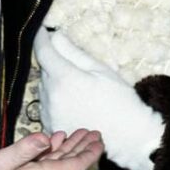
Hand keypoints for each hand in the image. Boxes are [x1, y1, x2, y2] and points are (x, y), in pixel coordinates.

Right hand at [0, 129, 102, 169]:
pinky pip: (49, 165)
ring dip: (72, 148)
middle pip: (72, 164)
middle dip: (84, 148)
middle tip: (95, 134)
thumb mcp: (1, 161)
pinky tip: (57, 141)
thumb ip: (24, 149)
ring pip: (61, 163)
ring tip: (82, 134)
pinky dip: (56, 151)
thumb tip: (46, 138)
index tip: (100, 141)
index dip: (90, 153)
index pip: (75, 165)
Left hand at [34, 26, 162, 169]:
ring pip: (44, 88)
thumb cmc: (120, 101)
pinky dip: (55, 101)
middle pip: (44, 70)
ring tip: (79, 90)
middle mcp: (51, 96)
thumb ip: (73, 53)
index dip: (40, 38)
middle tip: (74, 66)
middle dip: (54, 64)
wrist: (128, 138)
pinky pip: (47, 106)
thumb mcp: (101, 71)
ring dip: (54, 83)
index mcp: (64, 78)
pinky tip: (75, 105)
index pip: (43, 51)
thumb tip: (55, 36)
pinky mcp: (51, 126)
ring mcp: (49, 113)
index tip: (41, 30)